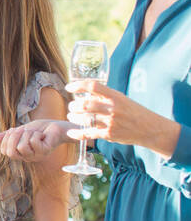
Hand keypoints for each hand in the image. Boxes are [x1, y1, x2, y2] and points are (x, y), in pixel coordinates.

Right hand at [0, 119, 72, 162]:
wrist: (56, 126)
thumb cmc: (40, 129)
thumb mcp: (21, 131)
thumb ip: (8, 136)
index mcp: (21, 154)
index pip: (5, 151)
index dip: (6, 139)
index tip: (13, 130)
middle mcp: (28, 157)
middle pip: (11, 152)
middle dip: (14, 137)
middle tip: (22, 129)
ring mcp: (37, 156)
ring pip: (22, 147)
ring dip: (27, 134)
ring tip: (34, 132)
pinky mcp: (45, 151)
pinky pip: (33, 142)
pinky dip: (36, 134)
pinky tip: (42, 135)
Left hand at [65, 79, 180, 153]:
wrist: (150, 129)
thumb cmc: (134, 112)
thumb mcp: (122, 99)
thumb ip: (105, 96)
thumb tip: (84, 92)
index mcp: (115, 96)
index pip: (93, 86)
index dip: (78, 86)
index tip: (69, 87)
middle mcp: (113, 108)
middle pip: (85, 104)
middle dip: (73, 105)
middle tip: (71, 106)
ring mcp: (111, 122)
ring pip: (84, 119)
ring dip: (74, 117)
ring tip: (72, 116)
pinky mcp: (110, 135)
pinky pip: (88, 134)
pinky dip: (77, 133)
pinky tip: (71, 132)